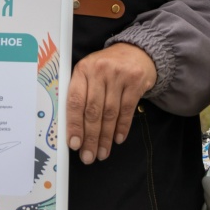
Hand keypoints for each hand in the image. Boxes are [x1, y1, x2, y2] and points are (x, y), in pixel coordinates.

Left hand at [66, 43, 156, 164]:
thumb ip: (80, 94)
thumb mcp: (89, 73)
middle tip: (88, 156)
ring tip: (102, 153)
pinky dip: (122, 127)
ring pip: (110, 113)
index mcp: (82, 70)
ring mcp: (118, 76)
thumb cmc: (106, 68)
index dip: (74, 124)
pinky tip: (117, 139)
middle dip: (90, 137)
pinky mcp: (135, 82)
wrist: (136, 52)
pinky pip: (127, 110)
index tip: (74, 144)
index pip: (75, 101)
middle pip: (93, 110)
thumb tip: (73, 129)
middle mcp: (99, 71)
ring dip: (105, 137)